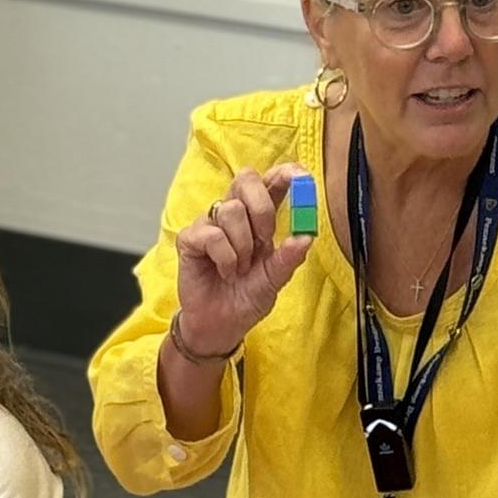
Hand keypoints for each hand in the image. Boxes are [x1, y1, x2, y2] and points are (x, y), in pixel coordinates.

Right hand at [173, 164, 314, 359]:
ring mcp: (210, 224)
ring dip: (242, 245)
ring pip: (230, 210)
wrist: (221, 325)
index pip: (271, 181)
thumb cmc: (245, 297)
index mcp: (259, 218)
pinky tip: (225, 272)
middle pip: (246, 179)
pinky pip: (211, 235)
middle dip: (262, 207)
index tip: (301, 178)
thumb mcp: (274, 280)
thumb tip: (306, 237)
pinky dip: (225, 258)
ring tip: (241, 268)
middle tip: (266, 239)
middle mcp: (234, 215)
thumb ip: (288, 258)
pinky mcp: (190, 239)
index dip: (284, 173)